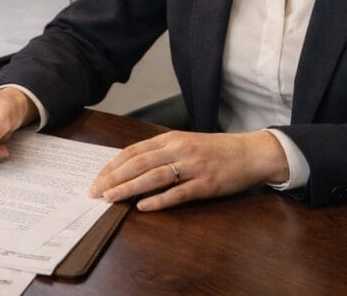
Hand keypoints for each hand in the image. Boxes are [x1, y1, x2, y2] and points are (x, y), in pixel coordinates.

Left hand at [88, 130, 288, 210]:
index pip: (134, 151)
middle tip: (95, 191)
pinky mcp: (206, 184)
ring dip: (129, 188)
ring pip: (154, 177)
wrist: (250, 153)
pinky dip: (159, 200)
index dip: (113, 165)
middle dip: (114, 178)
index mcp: (171, 138)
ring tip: (111, 198)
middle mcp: (179, 150)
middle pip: (139, 164)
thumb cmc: (215, 150)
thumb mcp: (185, 143)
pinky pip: (178, 193)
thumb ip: (161, 152)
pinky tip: (143, 207)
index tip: (97, 178)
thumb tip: (131, 166)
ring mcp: (193, 167)